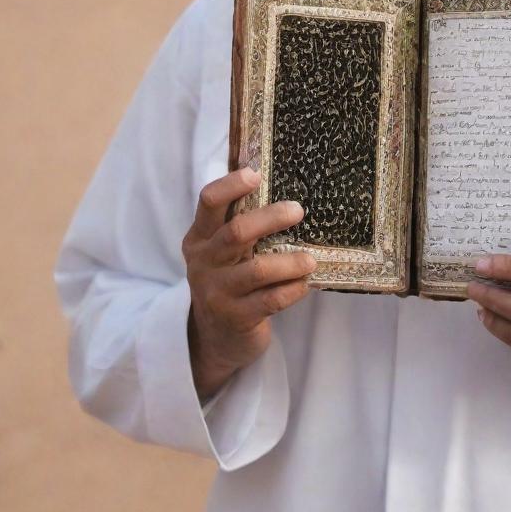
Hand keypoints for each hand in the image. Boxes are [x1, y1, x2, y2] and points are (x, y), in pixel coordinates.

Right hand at [182, 167, 315, 399]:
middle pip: (237, 232)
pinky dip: (293, 289)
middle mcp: (204, 262)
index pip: (208, 202)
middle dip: (270, 218)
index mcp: (199, 237)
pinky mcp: (235, 318)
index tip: (256, 174)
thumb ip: (239, 220)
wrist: (215, 338)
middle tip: (298, 210)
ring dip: (290, 262)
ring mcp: (217, 292)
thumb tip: (274, 173)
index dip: (231, 185)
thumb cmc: (230, 278)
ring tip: (311, 259)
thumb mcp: (224, 250)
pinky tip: (306, 283)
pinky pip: (270, 300)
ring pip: (257, 270)